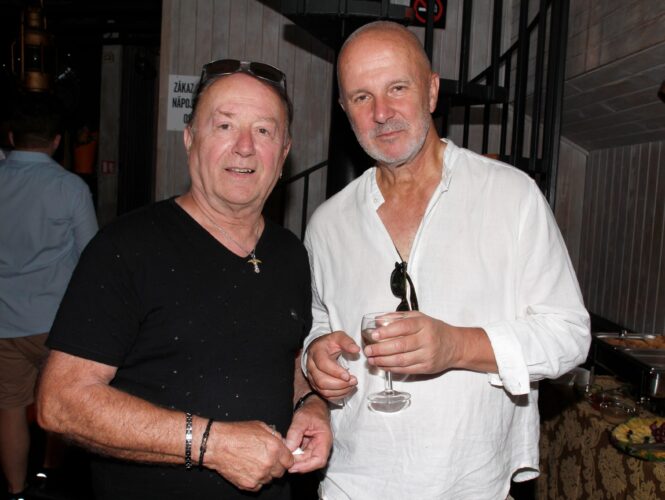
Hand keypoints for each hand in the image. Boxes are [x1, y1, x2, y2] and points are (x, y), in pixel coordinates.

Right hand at [204, 421, 293, 491]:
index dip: (285, 458)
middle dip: (276, 466)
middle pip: (281, 472)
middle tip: (265, 459)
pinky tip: (248, 469)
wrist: (217, 445)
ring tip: (254, 463)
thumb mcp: (260, 426)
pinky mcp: (249, 484)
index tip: (280, 457)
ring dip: (266, 473)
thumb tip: (282, 442)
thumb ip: (275, 435)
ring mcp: (259, 476)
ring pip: (269, 479)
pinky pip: (258, 486)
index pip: (290, 460)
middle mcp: (269, 463)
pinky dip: (255, 480)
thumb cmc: (236, 433)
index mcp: (274, 448)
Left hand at [285, 395, 331, 472]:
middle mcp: (321, 447)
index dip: (306, 466)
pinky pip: (301, 455)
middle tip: (284, 461)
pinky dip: (294, 454)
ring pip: (305, 460)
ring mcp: (315, 447)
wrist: (313, 406)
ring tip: (284, 455)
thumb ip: (295, 433)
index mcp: (324, 440)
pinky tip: (286, 451)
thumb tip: (288, 449)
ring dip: (295, 459)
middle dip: (297, 463)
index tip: (293, 467)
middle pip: (311, 462)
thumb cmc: (311, 411)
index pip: (319, 460)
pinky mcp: (309, 447)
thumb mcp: (301, 419)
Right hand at [306, 332, 359, 400]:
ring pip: (323, 390)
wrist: (318, 349)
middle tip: (353, 381)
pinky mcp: (316, 385)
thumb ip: (347, 342)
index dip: (335, 372)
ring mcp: (312, 377)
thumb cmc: (329, 344)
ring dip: (340, 390)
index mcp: (316, 352)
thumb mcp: (338, 337)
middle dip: (340, 384)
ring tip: (352, 385)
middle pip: (322, 380)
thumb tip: (356, 349)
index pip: (323, 364)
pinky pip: (326, 395)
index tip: (348, 375)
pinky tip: (347, 389)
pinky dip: (338, 395)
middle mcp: (311, 366)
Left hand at [364, 312, 486, 374]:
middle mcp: (426, 340)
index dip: (387, 331)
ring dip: (383, 361)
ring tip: (371, 359)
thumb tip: (377, 321)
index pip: (403, 327)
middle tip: (368, 350)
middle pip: (400, 346)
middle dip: (380, 349)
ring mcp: (427, 355)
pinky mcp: (427, 368)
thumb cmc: (434, 329)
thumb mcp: (419, 317)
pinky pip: (406, 369)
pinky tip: (382, 365)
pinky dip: (391, 368)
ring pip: (401, 360)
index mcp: (424, 324)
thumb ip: (398, 317)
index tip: (373, 334)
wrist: (455, 345)